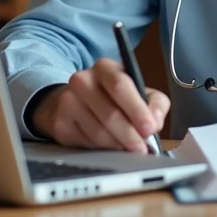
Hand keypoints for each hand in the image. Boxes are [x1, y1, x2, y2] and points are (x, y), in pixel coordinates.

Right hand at [31, 58, 169, 153]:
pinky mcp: (60, 123)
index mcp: (105, 67)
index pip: (120, 85)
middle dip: (129, 135)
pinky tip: (109, 146)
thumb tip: (156, 120)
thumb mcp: (138, 92)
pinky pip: (86, 143)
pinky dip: (102, 149)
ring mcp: (68, 101)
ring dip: (117, 145)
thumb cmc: (112, 98)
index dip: (137, 110)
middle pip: (109, 113)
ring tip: (128, 149)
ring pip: (98, 132)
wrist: (75, 102)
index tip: (149, 128)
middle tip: (142, 148)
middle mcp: (82, 80)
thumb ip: (155, 103)